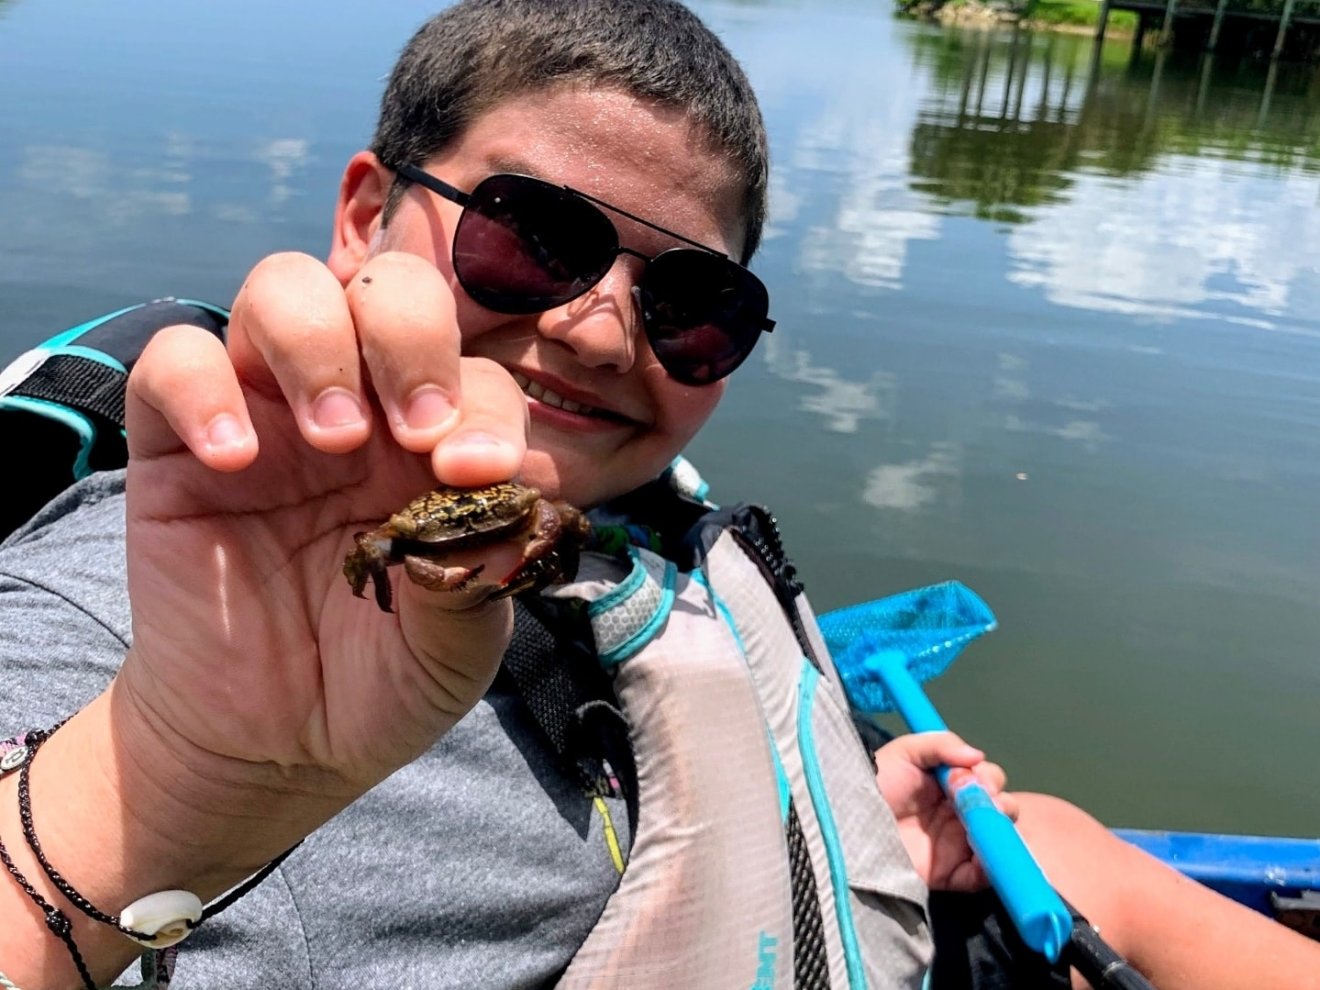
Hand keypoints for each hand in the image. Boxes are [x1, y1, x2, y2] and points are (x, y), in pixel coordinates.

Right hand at [116, 251, 529, 847]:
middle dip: (409, 335)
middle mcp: (361, 409)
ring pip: (282, 290)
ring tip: (330, 436)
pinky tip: (233, 461)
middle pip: (385, 291)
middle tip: (413, 432)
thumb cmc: (382, 680)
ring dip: (316, 341)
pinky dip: (202, 386)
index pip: (475, 376)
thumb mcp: (455, 646)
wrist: (275, 744)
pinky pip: (174, 361)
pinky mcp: (180, 447)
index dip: (484, 406)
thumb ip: (480, 574)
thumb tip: (500, 500)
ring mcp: (268, 416)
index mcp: (439, 445)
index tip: (479, 472)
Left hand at [874, 731, 1018, 892]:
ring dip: (1000, 830)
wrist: (848, 822)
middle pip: (1000, 809)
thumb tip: (979, 755)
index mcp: (951, 786)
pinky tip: (980, 849)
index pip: (987, 780)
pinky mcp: (951, 874)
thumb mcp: (904, 752)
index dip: (989, 778)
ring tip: (981, 823)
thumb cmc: (875, 781)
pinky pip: (983, 876)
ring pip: (998, 840)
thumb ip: (941, 744)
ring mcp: (957, 845)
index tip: (977, 778)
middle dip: (1001, 802)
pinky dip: (991, 865)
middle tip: (983, 800)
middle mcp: (959, 814)